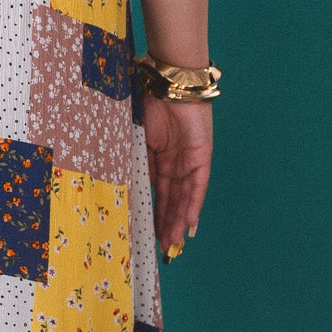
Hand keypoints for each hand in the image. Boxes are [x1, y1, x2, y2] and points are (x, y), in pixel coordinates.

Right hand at [142, 95, 211, 255]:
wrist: (168, 84)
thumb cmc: (147, 103)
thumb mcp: (136, 139)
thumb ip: (137, 163)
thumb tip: (130, 189)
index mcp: (158, 157)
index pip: (157, 192)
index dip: (154, 212)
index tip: (148, 233)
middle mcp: (175, 162)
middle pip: (172, 199)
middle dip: (167, 223)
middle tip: (163, 247)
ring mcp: (189, 160)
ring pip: (184, 197)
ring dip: (180, 220)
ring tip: (174, 243)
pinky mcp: (201, 156)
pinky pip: (197, 186)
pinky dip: (194, 205)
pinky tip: (190, 223)